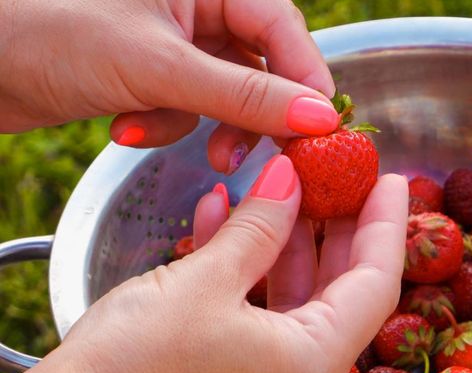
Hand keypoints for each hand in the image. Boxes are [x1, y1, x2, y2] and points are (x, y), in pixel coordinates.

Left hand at [0, 0, 337, 173]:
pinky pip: (187, 108)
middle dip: (250, 116)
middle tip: (245, 156)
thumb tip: (321, 118)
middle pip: (262, 67)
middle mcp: (195, 5)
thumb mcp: (158, 67)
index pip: (283, 30)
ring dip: (200, 126)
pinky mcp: (148, 73)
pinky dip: (163, 126)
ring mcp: (171, 40)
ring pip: (226, 96)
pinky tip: (124, 127)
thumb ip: (246, 95)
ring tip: (161, 137)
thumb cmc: (47, 33)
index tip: (318, 132)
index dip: (304, 82)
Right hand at [40, 163, 406, 372]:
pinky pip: (264, 323)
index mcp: (317, 365)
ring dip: (286, 245)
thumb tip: (290, 180)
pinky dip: (252, 275)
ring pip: (299, 305)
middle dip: (337, 230)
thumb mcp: (205, 279)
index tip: (394, 181)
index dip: (385, 225)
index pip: (377, 284)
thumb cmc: (134, 364)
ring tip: (280, 187)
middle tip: (341, 178)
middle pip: (343, 294)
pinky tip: (228, 222)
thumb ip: (260, 226)